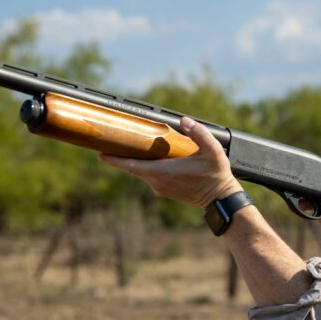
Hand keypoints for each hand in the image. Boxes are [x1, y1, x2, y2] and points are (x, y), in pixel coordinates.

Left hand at [99, 117, 242, 207]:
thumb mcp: (212, 151)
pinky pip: (149, 177)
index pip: (132, 166)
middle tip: (109, 144)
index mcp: (163, 172)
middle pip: (133, 168)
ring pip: (141, 172)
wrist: (220, 199)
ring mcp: (161, 188)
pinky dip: (144, 167)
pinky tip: (147, 158)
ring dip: (134, 161)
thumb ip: (199, 133)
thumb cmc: (216, 175)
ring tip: (129, 147)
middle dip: (121, 157)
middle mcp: (158, 182)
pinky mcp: (165, 190)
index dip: (115, 160)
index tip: (100, 153)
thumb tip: (184, 120)